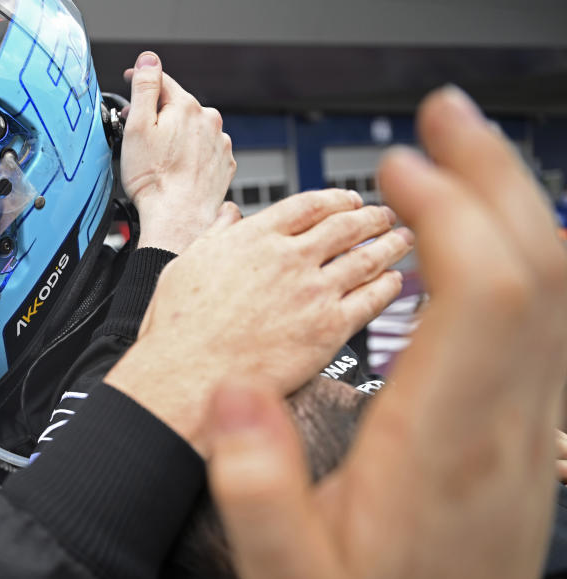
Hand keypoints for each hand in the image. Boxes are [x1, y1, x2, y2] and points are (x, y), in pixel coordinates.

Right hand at [106, 190, 411, 452]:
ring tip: (401, 240)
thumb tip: (228, 217)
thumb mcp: (185, 264)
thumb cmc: (179, 329)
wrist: (189, 377)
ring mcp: (314, 293)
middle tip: (383, 216)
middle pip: (346, 226)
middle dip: (371, 217)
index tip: (348, 200)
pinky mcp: (329, 330)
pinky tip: (394, 284)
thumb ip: (214, 235)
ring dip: (389, 245)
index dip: (336, 199)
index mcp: (256, 238)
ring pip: (366, 259)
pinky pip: (371, 301)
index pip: (310, 205)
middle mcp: (290, 258)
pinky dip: (388, 288)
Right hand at [120, 51, 235, 253]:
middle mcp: (210, 122)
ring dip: (176, 135)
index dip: (141, 79)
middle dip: (158, 113)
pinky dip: (190, 154)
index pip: (161, 80)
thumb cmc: (155, 180)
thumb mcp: (138, 127)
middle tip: (137, 133)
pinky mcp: (223, 166)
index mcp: (187, 107)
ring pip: (192, 130)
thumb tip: (148, 60)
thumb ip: (145, 87)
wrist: (178, 220)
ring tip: (158, 158)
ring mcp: (220, 144)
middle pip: (178, 106)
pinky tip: (176, 169)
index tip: (130, 81)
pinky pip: (204, 151)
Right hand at [207, 87, 566, 578]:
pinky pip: (551, 317)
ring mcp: (532, 419)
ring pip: (554, 286)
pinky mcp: (531, 425)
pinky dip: (525, 253)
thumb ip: (255, 487)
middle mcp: (508, 417)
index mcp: (446, 437)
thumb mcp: (289, 576)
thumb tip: (233, 389)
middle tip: (443, 117)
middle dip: (491, 177)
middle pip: (535, 267)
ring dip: (514, 205)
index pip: (483, 294)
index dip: (448, 215)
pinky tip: (495, 233)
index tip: (396, 171)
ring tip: (465, 153)